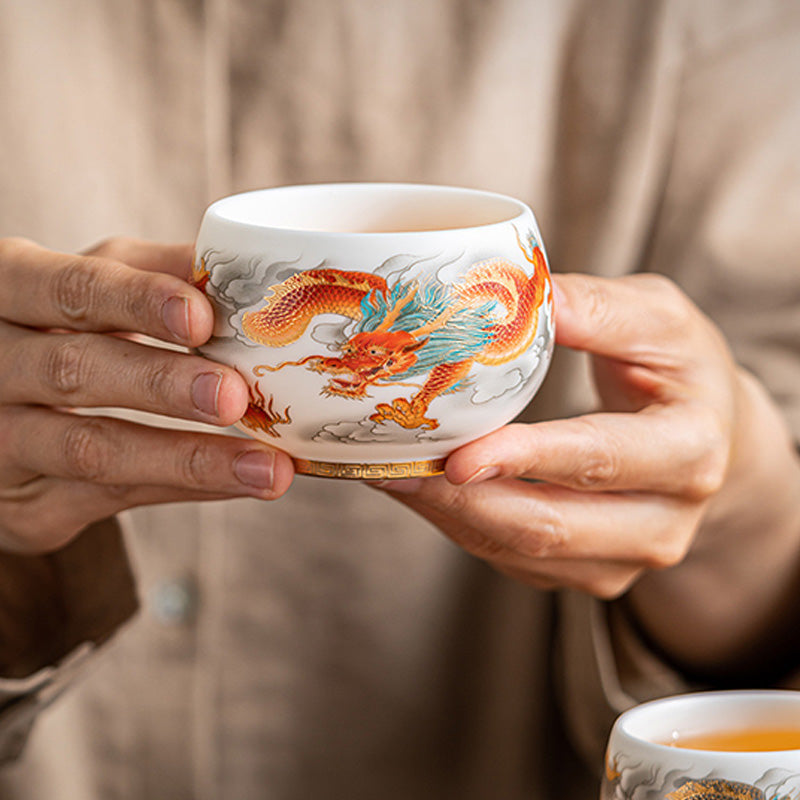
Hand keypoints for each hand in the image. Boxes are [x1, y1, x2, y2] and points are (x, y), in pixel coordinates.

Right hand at [0, 237, 293, 553]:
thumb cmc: (56, 334)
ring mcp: (2, 439)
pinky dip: (183, 489)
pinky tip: (238, 483)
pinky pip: (110, 497)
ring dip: (188, 458)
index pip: (70, 289)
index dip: (136, 301)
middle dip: (161, 383)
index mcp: (11, 290)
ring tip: (267, 468)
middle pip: (74, 369)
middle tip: (234, 396)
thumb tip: (246, 267)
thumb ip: (153, 274)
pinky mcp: (26, 503)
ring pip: (91, 448)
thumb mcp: (88, 290)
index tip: (201, 317)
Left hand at [374, 273, 799, 671]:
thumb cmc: (678, 368)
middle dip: (465, 501)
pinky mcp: (589, 570)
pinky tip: (425, 489)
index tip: (459, 455)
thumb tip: (528, 295)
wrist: (705, 434)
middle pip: (551, 527)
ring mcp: (624, 557)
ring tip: (393, 473)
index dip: (526, 459)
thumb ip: (599, 307)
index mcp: (689, 450)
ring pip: (522, 553)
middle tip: (399, 466)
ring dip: (451, 516)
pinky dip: (461, 526)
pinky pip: (513, 561)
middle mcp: (663, 522)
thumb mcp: (658, 319)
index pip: (598, 459)